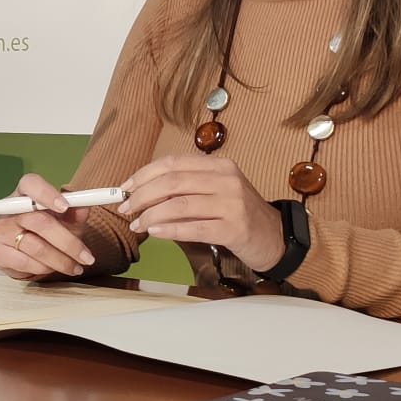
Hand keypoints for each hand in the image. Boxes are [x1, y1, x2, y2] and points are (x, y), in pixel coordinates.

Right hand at [0, 173, 99, 280]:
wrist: (25, 255)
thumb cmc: (47, 232)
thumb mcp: (66, 221)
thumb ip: (75, 213)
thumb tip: (84, 206)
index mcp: (26, 193)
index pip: (31, 184)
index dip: (47, 193)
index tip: (65, 206)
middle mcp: (9, 208)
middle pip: (38, 221)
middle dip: (67, 242)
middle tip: (87, 257)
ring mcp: (0, 229)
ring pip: (35, 246)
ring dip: (60, 261)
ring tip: (75, 267)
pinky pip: (25, 262)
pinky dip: (44, 269)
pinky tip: (53, 269)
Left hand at [119, 154, 284, 273]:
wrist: (275, 237)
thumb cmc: (237, 214)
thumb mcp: (214, 193)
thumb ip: (183, 190)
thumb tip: (139, 195)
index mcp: (218, 166)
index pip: (172, 163)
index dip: (143, 175)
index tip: (124, 188)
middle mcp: (226, 180)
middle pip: (172, 182)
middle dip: (141, 195)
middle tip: (125, 208)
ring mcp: (232, 204)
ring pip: (179, 205)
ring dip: (150, 215)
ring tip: (137, 225)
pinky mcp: (234, 228)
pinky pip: (193, 228)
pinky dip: (169, 230)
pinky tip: (155, 232)